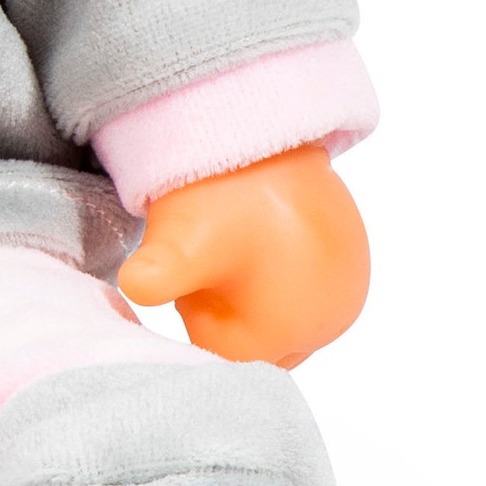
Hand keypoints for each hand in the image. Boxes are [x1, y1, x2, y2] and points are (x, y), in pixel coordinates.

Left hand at [116, 144, 368, 367]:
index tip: (190, 267)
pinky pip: (300, 283)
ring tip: (235, 235)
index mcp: (291, 335)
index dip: (195, 310)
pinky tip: (257, 227)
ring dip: (249, 285)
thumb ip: (156, 276)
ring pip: (276, 312)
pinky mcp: (350, 261)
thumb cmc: (220, 193)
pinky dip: (275, 266)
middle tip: (212, 251)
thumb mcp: (179, 240)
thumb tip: (135, 286)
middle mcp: (331, 323)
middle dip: (226, 305)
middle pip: (256, 338)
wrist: (264, 131)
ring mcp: (346, 291)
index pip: (223, 354)